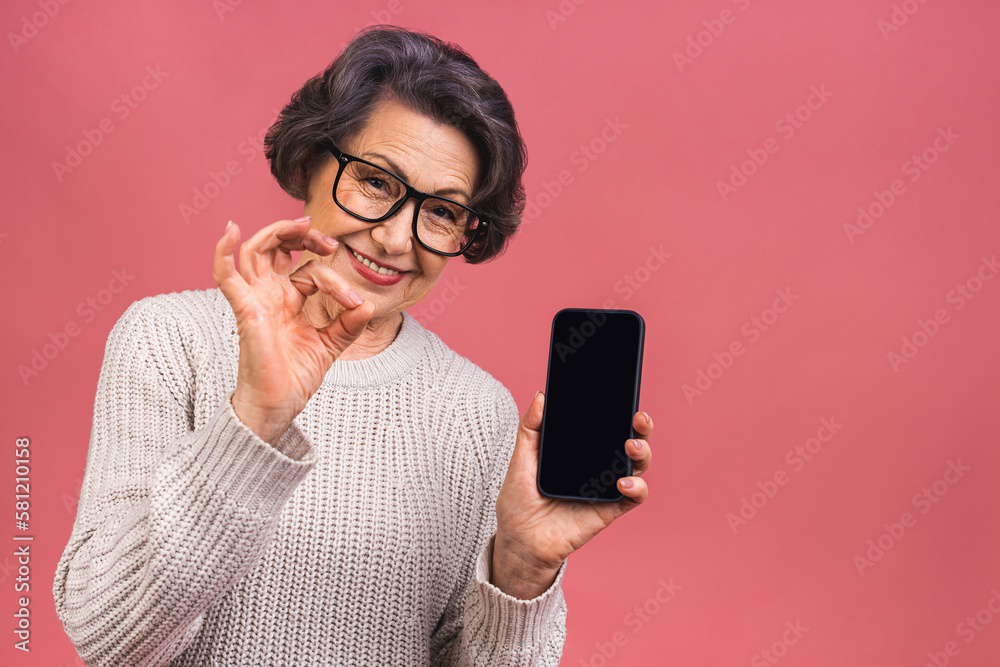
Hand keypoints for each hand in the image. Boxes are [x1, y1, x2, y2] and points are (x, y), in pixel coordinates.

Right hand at [213, 217, 375, 443]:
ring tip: (302, 225)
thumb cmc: (296, 378)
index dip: (334, 279)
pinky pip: (226, 277)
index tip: (355, 300)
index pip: (310, 271)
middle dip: (301, 234)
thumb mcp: (331, 345)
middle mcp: (269, 294)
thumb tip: (368, 303)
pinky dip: (223, 252)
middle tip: (327, 241)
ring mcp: (255, 300)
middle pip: (276, 246)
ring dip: (277, 231)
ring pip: (255, 250)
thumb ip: (348, 324)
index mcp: (288, 300)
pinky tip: (230, 231)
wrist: (278, 407)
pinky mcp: (245, 311)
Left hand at [492, 392, 653, 598]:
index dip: (618, 409)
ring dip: (642, 452)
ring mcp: (606, 487)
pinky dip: (636, 487)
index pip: (605, 425)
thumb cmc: (519, 503)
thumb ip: (530, 429)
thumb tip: (542, 396)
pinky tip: (623, 482)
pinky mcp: (609, 509)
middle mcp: (598, 466)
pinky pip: (633, 496)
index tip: (621, 393)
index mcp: (580, 450)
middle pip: (629, 441)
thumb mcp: (521, 460)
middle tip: (638, 417)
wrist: (519, 542)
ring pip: (638, 465)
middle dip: (641, 427)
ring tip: (631, 447)